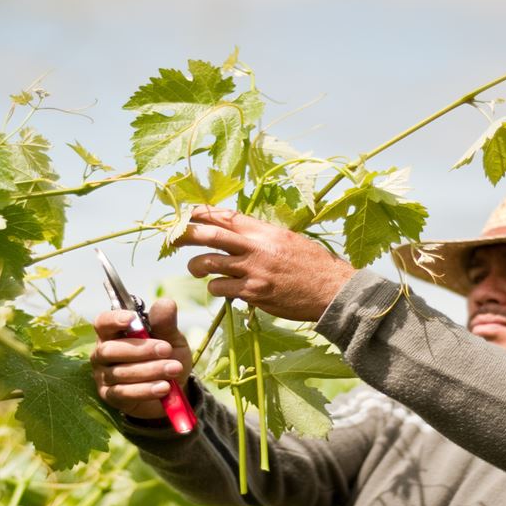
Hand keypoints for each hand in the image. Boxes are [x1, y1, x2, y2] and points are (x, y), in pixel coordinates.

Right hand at [90, 298, 192, 419]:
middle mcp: (102, 353)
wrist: (172, 389)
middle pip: (110, 350)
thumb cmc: (166, 357)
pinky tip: (164, 387)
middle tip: (166, 349)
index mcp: (113, 333)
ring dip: (150, 370)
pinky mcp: (110, 396)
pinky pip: (123, 393)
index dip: (114, 320)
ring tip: (174, 369)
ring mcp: (104, 376)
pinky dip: (145, 390)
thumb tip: (166, 303)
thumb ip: (165, 323)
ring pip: (120, 373)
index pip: (103, 322)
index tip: (132, 319)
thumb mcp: (171, 338)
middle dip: (140, 349)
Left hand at [176, 207, 355, 321]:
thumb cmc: (313, 265)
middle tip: (172, 238)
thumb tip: (235, 233)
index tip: (187, 213)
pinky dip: (216, 288)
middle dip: (185, 234)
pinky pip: (220, 288)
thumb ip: (261, 236)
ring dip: (196, 266)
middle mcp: (256, 247)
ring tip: (197, 270)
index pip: (226, 216)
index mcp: (265, 231)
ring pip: (208, 263)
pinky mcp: (253, 293)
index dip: (202, 212)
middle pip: (209, 234)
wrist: (333, 291)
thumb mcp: (288, 240)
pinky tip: (223, 290)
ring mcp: (253, 271)